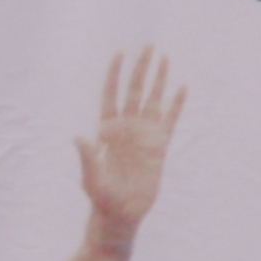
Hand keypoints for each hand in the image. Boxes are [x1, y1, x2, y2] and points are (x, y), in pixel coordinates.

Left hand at [78, 47, 183, 244]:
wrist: (121, 215)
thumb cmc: (102, 199)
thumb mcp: (92, 179)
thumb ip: (88, 158)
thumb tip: (79, 137)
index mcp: (108, 130)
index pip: (111, 95)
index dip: (115, 75)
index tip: (120, 53)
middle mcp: (127, 128)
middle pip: (135, 91)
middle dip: (141, 69)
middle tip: (149, 46)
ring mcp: (144, 136)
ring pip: (153, 100)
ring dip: (159, 80)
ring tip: (165, 57)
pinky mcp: (159, 147)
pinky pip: (170, 120)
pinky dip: (176, 105)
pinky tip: (182, 88)